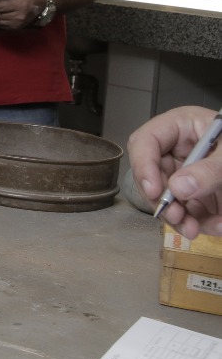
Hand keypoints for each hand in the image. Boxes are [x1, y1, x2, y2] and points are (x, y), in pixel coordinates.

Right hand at [129, 106, 221, 237]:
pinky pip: (193, 211)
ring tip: (194, 231)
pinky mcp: (203, 194)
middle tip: (175, 218)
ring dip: (181, 218)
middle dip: (165, 200)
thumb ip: (210, 170)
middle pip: (154, 174)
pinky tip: (218, 226)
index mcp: (184, 127)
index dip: (144, 166)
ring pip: (171, 198)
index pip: (147, 141)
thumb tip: (178, 187)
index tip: (156, 192)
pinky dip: (203, 223)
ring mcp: (191, 174)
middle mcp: (182, 151)